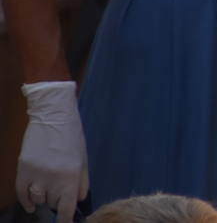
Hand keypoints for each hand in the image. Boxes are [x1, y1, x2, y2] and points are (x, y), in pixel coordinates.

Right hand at [17, 81, 87, 222]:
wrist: (52, 115)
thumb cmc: (71, 136)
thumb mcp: (83, 158)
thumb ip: (82, 182)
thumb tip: (80, 201)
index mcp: (71, 175)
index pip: (67, 208)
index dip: (66, 220)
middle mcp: (52, 178)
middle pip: (52, 203)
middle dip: (56, 201)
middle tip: (59, 192)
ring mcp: (36, 174)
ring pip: (37, 199)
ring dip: (43, 198)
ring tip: (48, 190)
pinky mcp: (22, 169)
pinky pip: (22, 193)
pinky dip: (26, 201)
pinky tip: (31, 204)